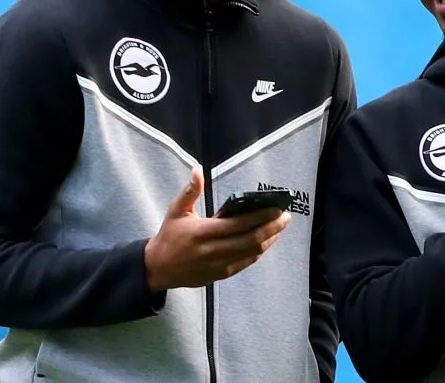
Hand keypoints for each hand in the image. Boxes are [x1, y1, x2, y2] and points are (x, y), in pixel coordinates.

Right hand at [144, 168, 291, 291]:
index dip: (260, 216)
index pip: (238, 224)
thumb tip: (197, 170)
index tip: (276, 208)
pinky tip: (266, 241)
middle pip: (250, 240)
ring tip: (279, 227)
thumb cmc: (169, 236)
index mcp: (203, 232)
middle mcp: (213, 250)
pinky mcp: (220, 274)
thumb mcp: (176, 211)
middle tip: (286, 217)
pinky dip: (257, 251)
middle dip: (272, 228)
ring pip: (251, 252)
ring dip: (269, 239)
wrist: (158, 268)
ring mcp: (218, 264)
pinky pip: (245, 262)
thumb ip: (190, 191)